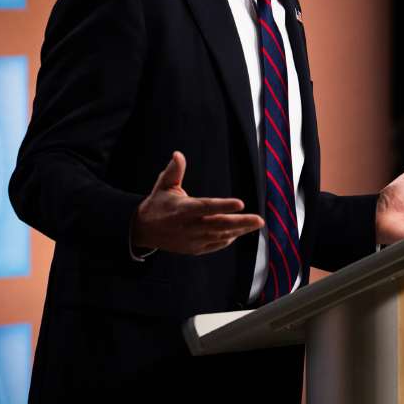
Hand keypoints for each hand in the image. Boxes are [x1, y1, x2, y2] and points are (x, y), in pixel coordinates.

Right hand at [131, 151, 264, 254]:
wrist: (144, 230)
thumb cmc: (158, 203)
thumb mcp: (163, 185)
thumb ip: (174, 170)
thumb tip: (178, 154)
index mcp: (182, 210)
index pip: (206, 207)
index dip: (223, 205)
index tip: (241, 203)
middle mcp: (188, 226)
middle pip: (218, 225)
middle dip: (241, 223)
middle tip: (259, 220)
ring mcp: (192, 240)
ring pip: (220, 236)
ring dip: (239, 231)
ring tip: (255, 224)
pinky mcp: (193, 249)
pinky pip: (215, 245)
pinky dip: (227, 240)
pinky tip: (238, 232)